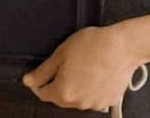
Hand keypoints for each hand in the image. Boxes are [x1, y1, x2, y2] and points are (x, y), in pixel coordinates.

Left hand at [21, 25, 141, 111]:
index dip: (40, 82)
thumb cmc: (92, 46)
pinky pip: (94, 97)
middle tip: (67, 63)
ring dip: (77, 86)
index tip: (43, 73)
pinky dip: (92, 88)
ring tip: (85, 65)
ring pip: (78, 98)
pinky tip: (97, 72)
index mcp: (63, 92)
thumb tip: (28, 81)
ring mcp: (95, 104)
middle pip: (61, 97)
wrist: (122, 47)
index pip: (43, 93)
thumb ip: (42, 71)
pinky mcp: (108, 100)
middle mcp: (78, 103)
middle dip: (60, 83)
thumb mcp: (61, 52)